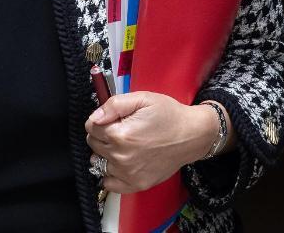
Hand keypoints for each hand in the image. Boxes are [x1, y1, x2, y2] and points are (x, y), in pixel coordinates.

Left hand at [84, 91, 214, 193]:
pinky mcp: (137, 184)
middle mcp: (121, 157)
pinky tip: (121, 164)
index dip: (101, 120)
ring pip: (99, 162)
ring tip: (124, 146)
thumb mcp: (142, 98)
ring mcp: (128, 174)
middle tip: (121, 130)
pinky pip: (109, 184)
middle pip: (93, 144)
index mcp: (120, 134)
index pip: (91, 127)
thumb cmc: (168, 115)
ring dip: (106, 154)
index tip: (114, 119)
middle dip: (102, 135)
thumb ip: (114, 105)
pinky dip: (110, 174)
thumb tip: (95, 117)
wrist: (192, 135)